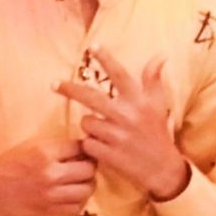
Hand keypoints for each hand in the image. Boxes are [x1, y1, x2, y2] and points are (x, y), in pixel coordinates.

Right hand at [0, 138, 96, 215]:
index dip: (85, 148)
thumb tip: (83, 147)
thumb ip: (56, 146)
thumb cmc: (7, 163)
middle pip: (89, 169)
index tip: (83, 150)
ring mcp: (51, 194)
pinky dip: (78, 202)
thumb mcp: (31, 145)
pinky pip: (76, 208)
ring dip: (87, 185)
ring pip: (87, 190)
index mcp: (45, 152)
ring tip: (80, 181)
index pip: (81, 147)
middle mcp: (51, 173)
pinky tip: (72, 196)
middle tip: (84, 165)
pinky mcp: (48, 210)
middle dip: (89, 166)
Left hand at [53, 45, 189, 200]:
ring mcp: (116, 135)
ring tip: (106, 133)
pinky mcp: (108, 154)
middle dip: (68, 89)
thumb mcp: (159, 105)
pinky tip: (104, 148)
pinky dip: (91, 145)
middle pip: (90, 96)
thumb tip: (160, 56)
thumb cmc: (157, 133)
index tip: (92, 46)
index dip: (106, 59)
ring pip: (86, 122)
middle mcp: (126, 115)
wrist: (163, 169)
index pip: (120, 75)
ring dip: (91, 127)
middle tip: (53, 84)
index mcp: (138, 101)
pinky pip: (87, 142)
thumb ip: (153, 80)